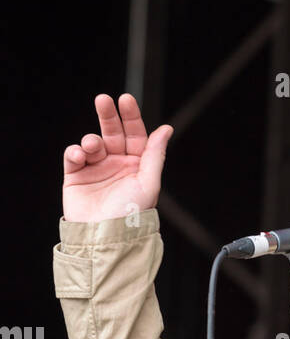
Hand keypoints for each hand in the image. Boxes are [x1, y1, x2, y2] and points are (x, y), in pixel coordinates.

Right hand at [62, 93, 172, 222]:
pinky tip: (79, 156)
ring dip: (92, 139)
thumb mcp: (148, 184)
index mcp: (137, 166)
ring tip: (92, 147)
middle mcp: (117, 165)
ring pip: (93, 142)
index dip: (132, 117)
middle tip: (103, 100)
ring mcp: (96, 169)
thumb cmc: (130, 215)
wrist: (103, 237)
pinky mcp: (75, 176)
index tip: (126, 100)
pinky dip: (75, 151)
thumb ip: (155, 155)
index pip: (136, 135)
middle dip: (108, 115)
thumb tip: (166, 129)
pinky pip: (73, 155)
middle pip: (113, 132)